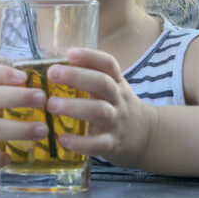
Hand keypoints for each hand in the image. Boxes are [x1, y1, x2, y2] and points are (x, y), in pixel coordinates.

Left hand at [45, 48, 158, 168]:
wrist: (148, 137)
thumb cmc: (117, 107)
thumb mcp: (112, 88)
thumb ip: (89, 77)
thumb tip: (52, 62)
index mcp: (115, 83)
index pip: (108, 64)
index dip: (90, 56)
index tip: (69, 53)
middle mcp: (117, 99)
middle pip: (102, 83)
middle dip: (76, 76)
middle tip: (52, 73)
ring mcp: (116, 121)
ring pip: (99, 111)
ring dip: (74, 107)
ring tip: (51, 105)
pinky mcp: (112, 144)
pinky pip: (98, 144)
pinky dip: (80, 143)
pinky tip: (62, 139)